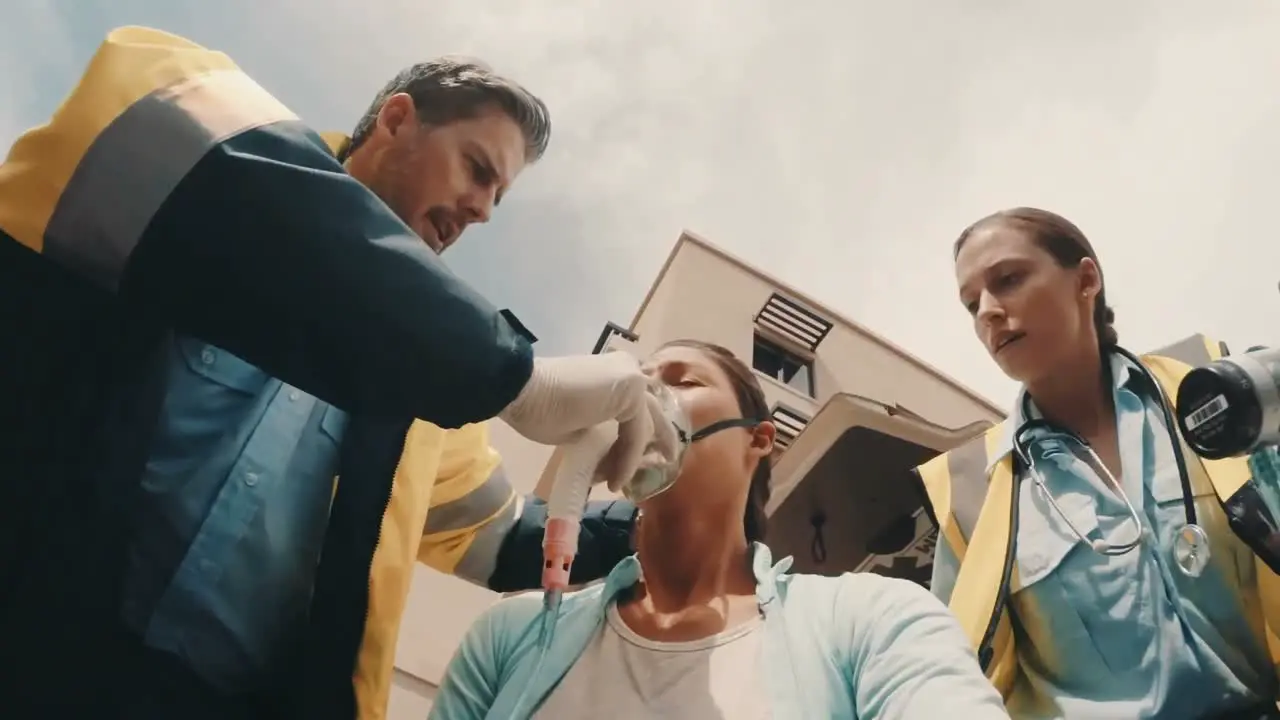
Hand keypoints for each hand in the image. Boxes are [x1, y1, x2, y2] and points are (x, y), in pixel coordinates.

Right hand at [500, 353, 679, 489]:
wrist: (524, 391)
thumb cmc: (539, 408)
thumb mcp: (577, 428)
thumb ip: (598, 434)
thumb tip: (608, 456)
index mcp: (613, 376)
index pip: (637, 409)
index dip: (639, 438)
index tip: (636, 462)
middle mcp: (627, 370)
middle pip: (650, 414)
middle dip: (657, 442)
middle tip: (661, 466)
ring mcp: (632, 377)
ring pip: (644, 426)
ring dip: (632, 459)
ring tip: (618, 484)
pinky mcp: (632, 389)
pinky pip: (637, 433)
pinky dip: (628, 459)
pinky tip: (615, 480)